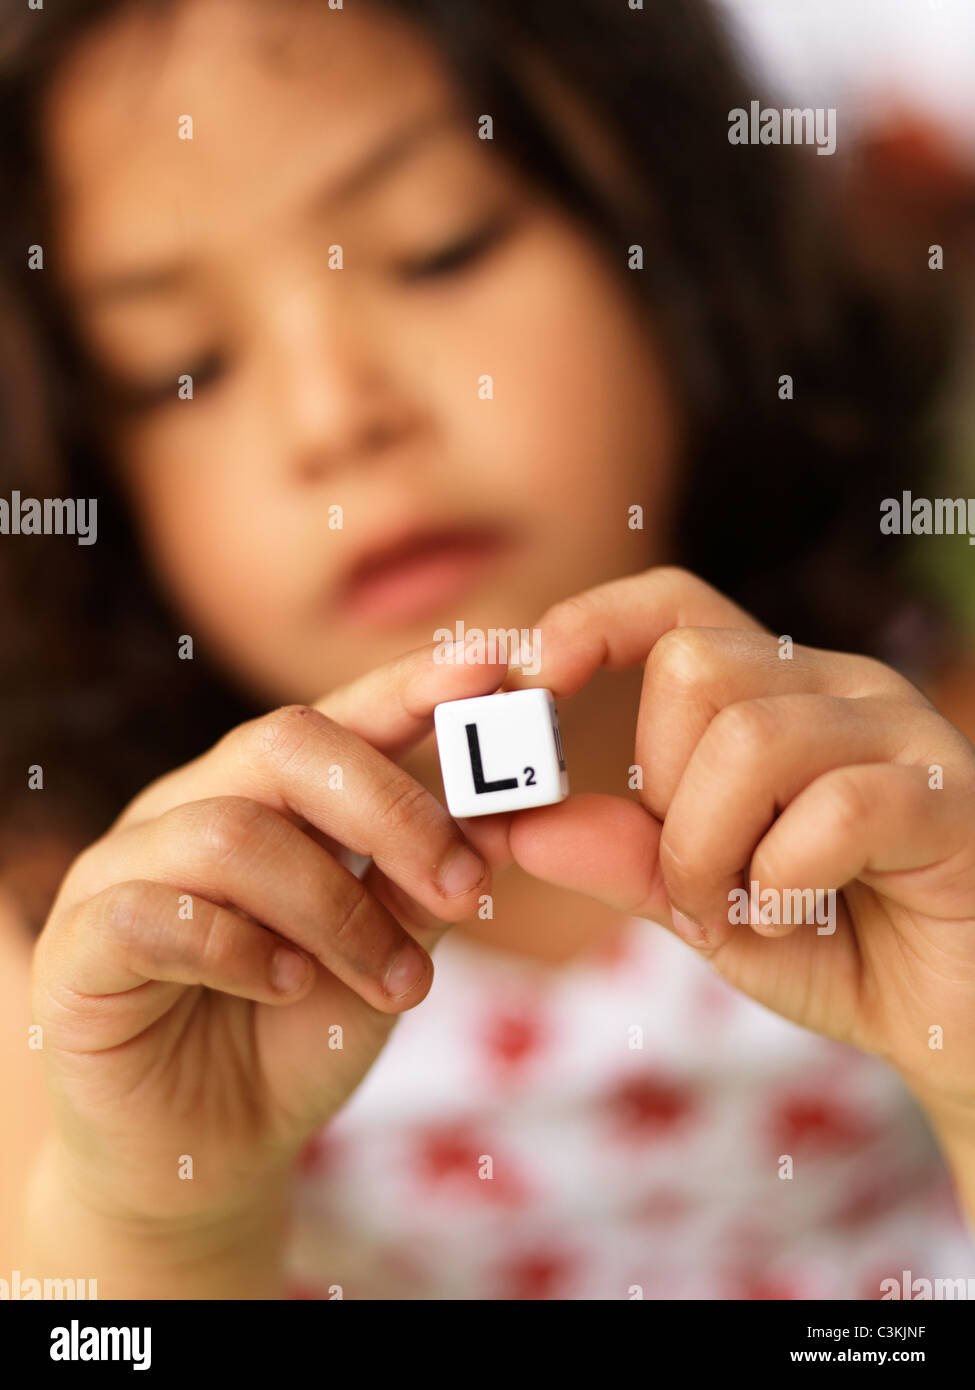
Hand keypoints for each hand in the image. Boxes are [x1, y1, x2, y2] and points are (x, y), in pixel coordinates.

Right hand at [29, 643, 502, 1233]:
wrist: (204, 1155)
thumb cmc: (298, 1037)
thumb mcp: (388, 954)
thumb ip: (431, 885)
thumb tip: (507, 816)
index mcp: (267, 796)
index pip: (342, 715)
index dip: (413, 684)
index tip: (495, 666)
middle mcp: (191, 807)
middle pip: (285, 743)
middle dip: (394, 810)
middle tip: (469, 887)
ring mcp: (125, 868)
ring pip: (233, 833)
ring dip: (339, 912)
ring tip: (399, 985)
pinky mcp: (80, 947)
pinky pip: (156, 913)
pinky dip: (241, 949)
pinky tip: (288, 988)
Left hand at [494, 567, 974, 1117]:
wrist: (958, 1019)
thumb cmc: (836, 944)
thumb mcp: (705, 903)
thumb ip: (621, 858)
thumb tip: (515, 823)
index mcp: (776, 692)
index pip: (677, 604)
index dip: (596, 622)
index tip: (532, 676)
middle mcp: (840, 687)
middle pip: (695, 668)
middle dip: (661, 793)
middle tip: (695, 884)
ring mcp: (902, 733)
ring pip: (754, 739)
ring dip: (713, 850)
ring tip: (743, 910)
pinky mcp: (952, 798)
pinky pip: (839, 808)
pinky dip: (788, 880)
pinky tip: (799, 915)